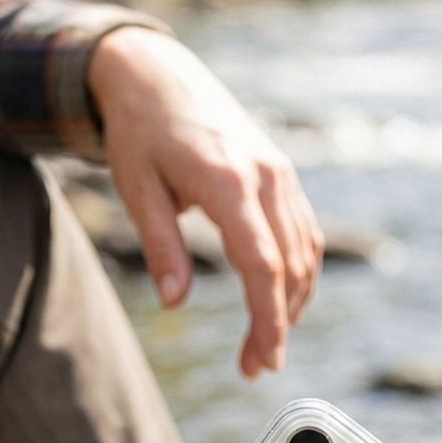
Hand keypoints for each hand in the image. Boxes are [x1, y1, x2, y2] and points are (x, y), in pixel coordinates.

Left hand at [89, 26, 324, 378]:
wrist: (158, 74)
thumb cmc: (139, 131)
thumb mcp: (136, 188)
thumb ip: (160, 246)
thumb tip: (175, 303)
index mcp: (227, 180)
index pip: (261, 263)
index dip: (267, 319)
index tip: (265, 361)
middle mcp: (265, 176)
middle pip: (289, 265)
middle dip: (279, 324)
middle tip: (257, 368)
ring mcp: (280, 173)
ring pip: (306, 252)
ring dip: (293, 303)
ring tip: (266, 346)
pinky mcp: (281, 174)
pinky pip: (303, 232)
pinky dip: (298, 272)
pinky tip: (280, 302)